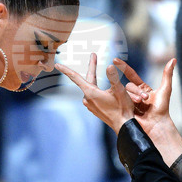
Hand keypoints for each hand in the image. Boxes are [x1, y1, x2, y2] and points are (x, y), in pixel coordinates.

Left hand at [55, 54, 175, 133]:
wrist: (123, 126)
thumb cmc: (122, 108)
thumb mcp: (119, 90)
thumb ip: (113, 77)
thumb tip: (109, 66)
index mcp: (90, 93)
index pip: (75, 77)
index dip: (66, 70)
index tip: (57, 65)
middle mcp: (87, 99)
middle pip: (87, 79)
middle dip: (91, 68)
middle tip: (93, 56)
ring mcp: (90, 105)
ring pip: (91, 87)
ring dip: (95, 79)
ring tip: (98, 70)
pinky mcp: (95, 109)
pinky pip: (93, 95)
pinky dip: (96, 89)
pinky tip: (102, 88)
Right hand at [117, 57, 175, 136]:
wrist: (156, 125)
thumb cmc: (162, 109)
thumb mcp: (165, 90)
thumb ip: (167, 74)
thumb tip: (173, 59)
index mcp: (143, 89)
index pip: (131, 75)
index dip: (123, 67)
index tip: (115, 59)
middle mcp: (134, 94)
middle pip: (129, 86)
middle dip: (135, 91)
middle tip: (144, 100)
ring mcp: (128, 102)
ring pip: (124, 94)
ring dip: (132, 98)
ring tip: (140, 104)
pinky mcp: (124, 110)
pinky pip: (119, 102)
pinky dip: (122, 102)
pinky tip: (123, 103)